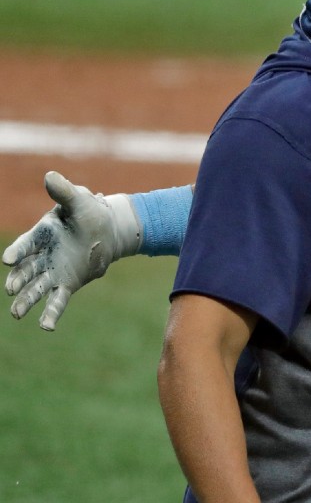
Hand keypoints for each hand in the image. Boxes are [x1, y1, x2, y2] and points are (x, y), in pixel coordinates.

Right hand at [3, 171, 140, 329]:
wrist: (108, 229)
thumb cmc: (90, 212)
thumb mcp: (79, 201)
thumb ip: (64, 192)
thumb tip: (50, 175)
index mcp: (42, 235)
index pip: (26, 244)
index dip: (18, 251)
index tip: (8, 259)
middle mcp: (43, 256)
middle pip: (26, 270)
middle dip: (18, 280)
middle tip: (11, 290)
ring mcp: (53, 271)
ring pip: (36, 288)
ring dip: (26, 300)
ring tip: (17, 314)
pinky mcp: (67, 284)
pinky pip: (57, 300)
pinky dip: (51, 313)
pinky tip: (46, 327)